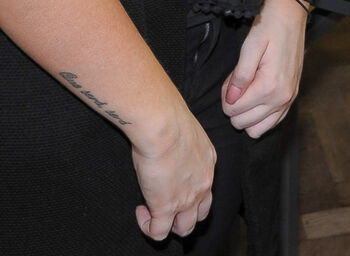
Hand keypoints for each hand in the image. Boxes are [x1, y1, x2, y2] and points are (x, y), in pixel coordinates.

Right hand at [131, 105, 215, 239]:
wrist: (162, 124)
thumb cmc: (168, 117)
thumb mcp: (184, 129)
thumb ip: (181, 142)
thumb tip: (167, 140)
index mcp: (208, 161)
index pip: (206, 187)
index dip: (191, 192)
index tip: (172, 183)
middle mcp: (203, 182)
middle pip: (200, 214)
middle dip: (184, 215)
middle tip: (166, 206)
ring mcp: (187, 199)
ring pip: (184, 228)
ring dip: (169, 225)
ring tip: (151, 212)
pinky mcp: (166, 208)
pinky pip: (159, 232)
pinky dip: (148, 227)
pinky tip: (141, 211)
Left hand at [222, 0, 307, 137]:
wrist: (291, 14)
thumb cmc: (269, 26)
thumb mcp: (250, 46)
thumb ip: (240, 75)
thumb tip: (230, 100)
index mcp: (270, 86)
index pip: (233, 109)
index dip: (225, 95)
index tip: (230, 78)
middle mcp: (282, 98)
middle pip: (243, 123)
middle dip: (234, 105)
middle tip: (236, 82)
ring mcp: (289, 99)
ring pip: (257, 129)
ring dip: (246, 114)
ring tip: (246, 90)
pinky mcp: (292, 97)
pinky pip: (272, 122)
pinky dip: (260, 116)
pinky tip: (257, 96)